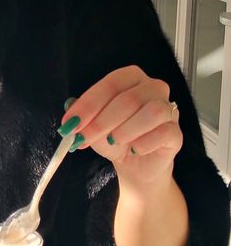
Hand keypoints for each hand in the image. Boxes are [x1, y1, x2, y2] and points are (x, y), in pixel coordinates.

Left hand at [61, 65, 182, 188]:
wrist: (136, 167)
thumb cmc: (115, 139)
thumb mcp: (93, 128)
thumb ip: (83, 119)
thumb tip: (70, 114)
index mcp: (131, 79)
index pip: (111, 84)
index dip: (89, 104)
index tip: (70, 123)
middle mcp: (153, 88)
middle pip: (129, 99)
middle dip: (102, 121)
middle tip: (83, 138)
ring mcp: (168, 109)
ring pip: (152, 112)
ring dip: (126, 129)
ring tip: (113, 141)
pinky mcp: (176, 133)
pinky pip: (164, 132)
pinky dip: (144, 143)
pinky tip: (134, 150)